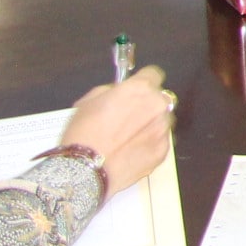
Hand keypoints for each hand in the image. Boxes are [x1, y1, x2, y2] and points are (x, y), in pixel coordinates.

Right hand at [60, 68, 172, 198]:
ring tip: (127, 139)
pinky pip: (160, 142)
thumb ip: (111, 91)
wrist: (83, 170)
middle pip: (159, 99)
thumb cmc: (83, 135)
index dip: (143, 82)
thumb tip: (118, 92)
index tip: (137, 91)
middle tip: (127, 118)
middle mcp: (157, 106)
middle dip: (146, 105)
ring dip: (150, 125)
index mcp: (140, 89)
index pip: (153, 75)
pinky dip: (149, 145)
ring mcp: (162, 129)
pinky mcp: (163, 151)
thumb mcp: (88, 101)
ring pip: (161, 121)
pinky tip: (130, 152)